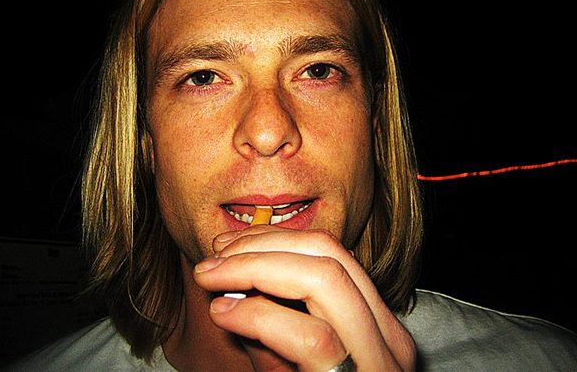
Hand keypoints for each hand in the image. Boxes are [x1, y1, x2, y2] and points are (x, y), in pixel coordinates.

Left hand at [194, 225, 415, 370]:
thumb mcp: (289, 366)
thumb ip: (271, 325)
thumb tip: (233, 280)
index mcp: (375, 326)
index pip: (331, 253)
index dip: (274, 239)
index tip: (228, 247)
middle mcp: (389, 339)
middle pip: (329, 254)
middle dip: (262, 245)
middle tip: (212, 257)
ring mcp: (381, 364)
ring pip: (324, 280)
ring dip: (254, 267)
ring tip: (209, 276)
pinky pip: (311, 339)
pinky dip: (259, 315)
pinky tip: (224, 314)